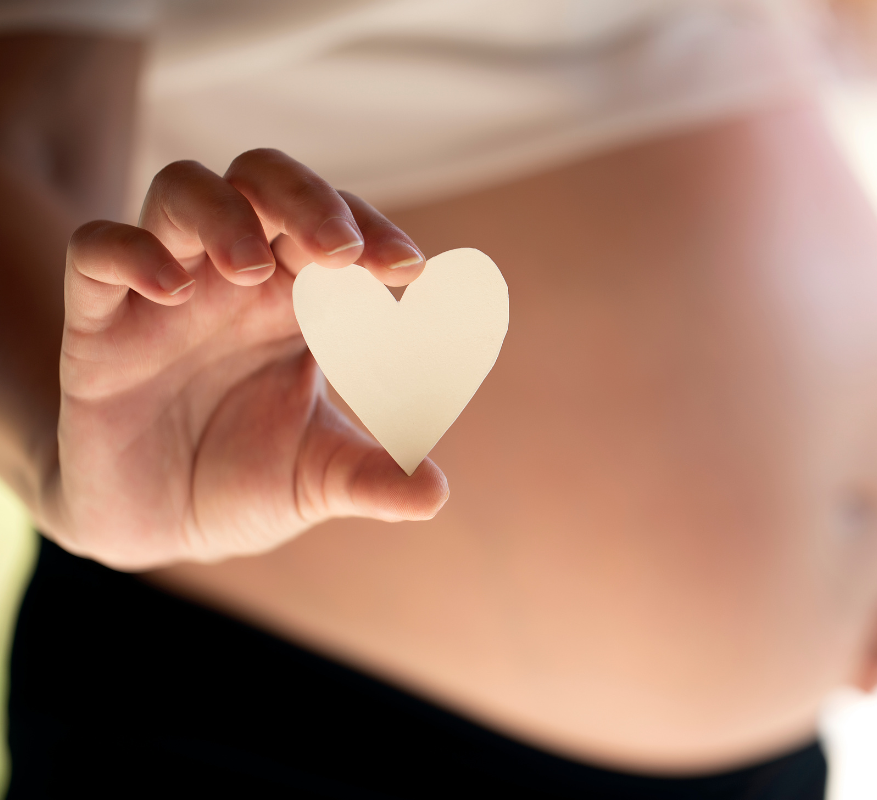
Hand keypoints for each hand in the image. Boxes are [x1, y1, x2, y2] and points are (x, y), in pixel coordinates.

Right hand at [42, 149, 447, 569]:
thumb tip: (436, 495)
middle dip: (307, 199)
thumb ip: (375, 478)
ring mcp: (164, 291)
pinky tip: (171, 289)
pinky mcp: (98, 323)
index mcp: (298, 299)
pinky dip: (131, 252)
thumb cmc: (247, 481)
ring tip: (252, 267)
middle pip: (263, 181)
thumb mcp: (318, 481)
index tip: (411, 269)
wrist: (159, 527)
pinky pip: (96, 250)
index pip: (337, 227)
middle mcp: (233, 279)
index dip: (373, 231)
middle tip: (343, 250)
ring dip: (224, 213)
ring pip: (183, 191)